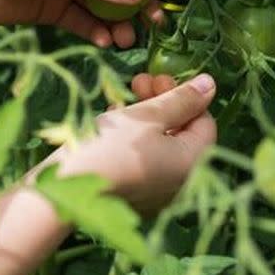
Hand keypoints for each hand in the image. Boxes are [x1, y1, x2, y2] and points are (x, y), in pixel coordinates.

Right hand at [54, 73, 216, 214]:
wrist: (64, 189)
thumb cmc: (111, 146)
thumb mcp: (147, 115)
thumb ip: (181, 99)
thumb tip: (210, 84)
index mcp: (193, 163)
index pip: (204, 121)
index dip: (184, 95)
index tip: (157, 77)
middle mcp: (181, 183)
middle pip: (182, 133)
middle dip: (162, 103)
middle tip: (139, 81)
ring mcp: (157, 193)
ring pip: (160, 145)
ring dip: (145, 117)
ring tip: (121, 98)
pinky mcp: (133, 196)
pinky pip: (142, 161)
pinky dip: (133, 139)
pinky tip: (113, 120)